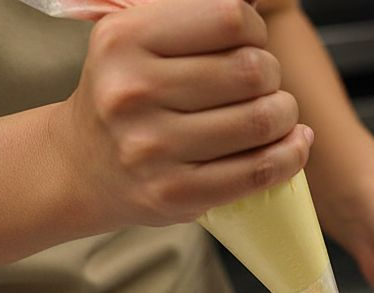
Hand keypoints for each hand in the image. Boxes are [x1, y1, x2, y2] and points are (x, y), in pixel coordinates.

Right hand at [54, 0, 312, 226]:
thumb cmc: (126, 97)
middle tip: (260, 85)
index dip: (255, 30)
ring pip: (262, 119)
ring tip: (275, 114)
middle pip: (253, 69)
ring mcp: (154, 148)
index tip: (248, 44)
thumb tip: (258, 7)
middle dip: (272, 75)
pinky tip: (292, 143)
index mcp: (125, 40)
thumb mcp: (138, 41)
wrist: (81, 167)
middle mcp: (134, 92)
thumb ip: (194, 22)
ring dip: (285, 115)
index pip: (230, 18)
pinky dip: (292, 154)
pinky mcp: (177, 193)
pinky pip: (260, 170)